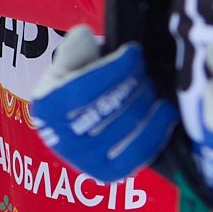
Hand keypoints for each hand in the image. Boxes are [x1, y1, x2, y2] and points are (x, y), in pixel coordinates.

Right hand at [30, 25, 174, 181]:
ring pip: (128, 130)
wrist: (69, 123)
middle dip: (135, 83)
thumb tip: (85, 37)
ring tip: (153, 89)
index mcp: (47, 106)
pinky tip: (165, 114)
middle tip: (145, 69)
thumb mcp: (66, 62)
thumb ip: (74, 48)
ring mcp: (84, 161)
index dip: (114, 68)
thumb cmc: (70, 85)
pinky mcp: (106, 174)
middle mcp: (61, 138)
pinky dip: (156, 132)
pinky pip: (137, 155)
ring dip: (148, 104)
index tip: (134, 52)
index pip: (84, 88)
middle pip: (110, 108)